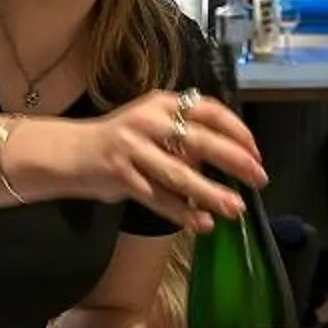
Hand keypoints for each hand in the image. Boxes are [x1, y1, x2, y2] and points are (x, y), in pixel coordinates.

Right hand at [86, 91, 265, 229]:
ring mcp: (133, 148)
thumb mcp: (152, 127)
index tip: (255, 150)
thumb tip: (225, 159)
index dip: (236, 130)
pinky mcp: (121, 175)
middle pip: (199, 139)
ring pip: (179, 173)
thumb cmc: (120, 142)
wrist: (69, 152)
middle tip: (258, 177)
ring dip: (210, 193)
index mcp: (162, 103)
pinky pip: (158, 197)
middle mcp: (148, 121)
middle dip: (234, 159)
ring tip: (234, 207)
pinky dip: (181, 212)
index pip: (208, 110)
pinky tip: (202, 224)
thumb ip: (185, 139)